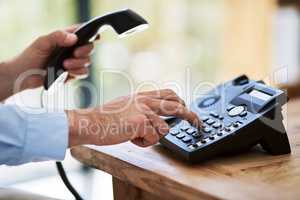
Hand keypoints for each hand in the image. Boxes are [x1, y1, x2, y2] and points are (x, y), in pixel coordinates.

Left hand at [7, 25, 95, 89]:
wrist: (24, 76)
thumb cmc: (30, 57)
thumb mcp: (42, 42)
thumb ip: (57, 37)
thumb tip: (74, 38)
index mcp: (64, 38)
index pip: (82, 32)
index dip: (90, 34)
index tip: (91, 38)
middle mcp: (70, 49)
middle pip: (89, 48)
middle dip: (84, 52)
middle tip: (74, 54)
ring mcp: (72, 62)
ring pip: (87, 62)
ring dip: (78, 64)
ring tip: (65, 65)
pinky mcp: (71, 74)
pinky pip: (82, 73)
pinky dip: (77, 73)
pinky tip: (67, 73)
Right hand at [67, 89, 201, 147]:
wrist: (91, 123)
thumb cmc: (106, 119)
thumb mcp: (126, 106)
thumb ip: (142, 108)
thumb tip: (156, 117)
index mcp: (142, 96)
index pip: (168, 94)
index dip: (181, 101)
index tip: (187, 109)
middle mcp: (145, 101)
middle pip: (176, 105)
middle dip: (189, 115)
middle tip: (197, 123)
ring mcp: (144, 110)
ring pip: (164, 129)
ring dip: (152, 137)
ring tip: (134, 135)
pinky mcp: (141, 122)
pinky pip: (152, 138)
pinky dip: (142, 143)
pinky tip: (129, 138)